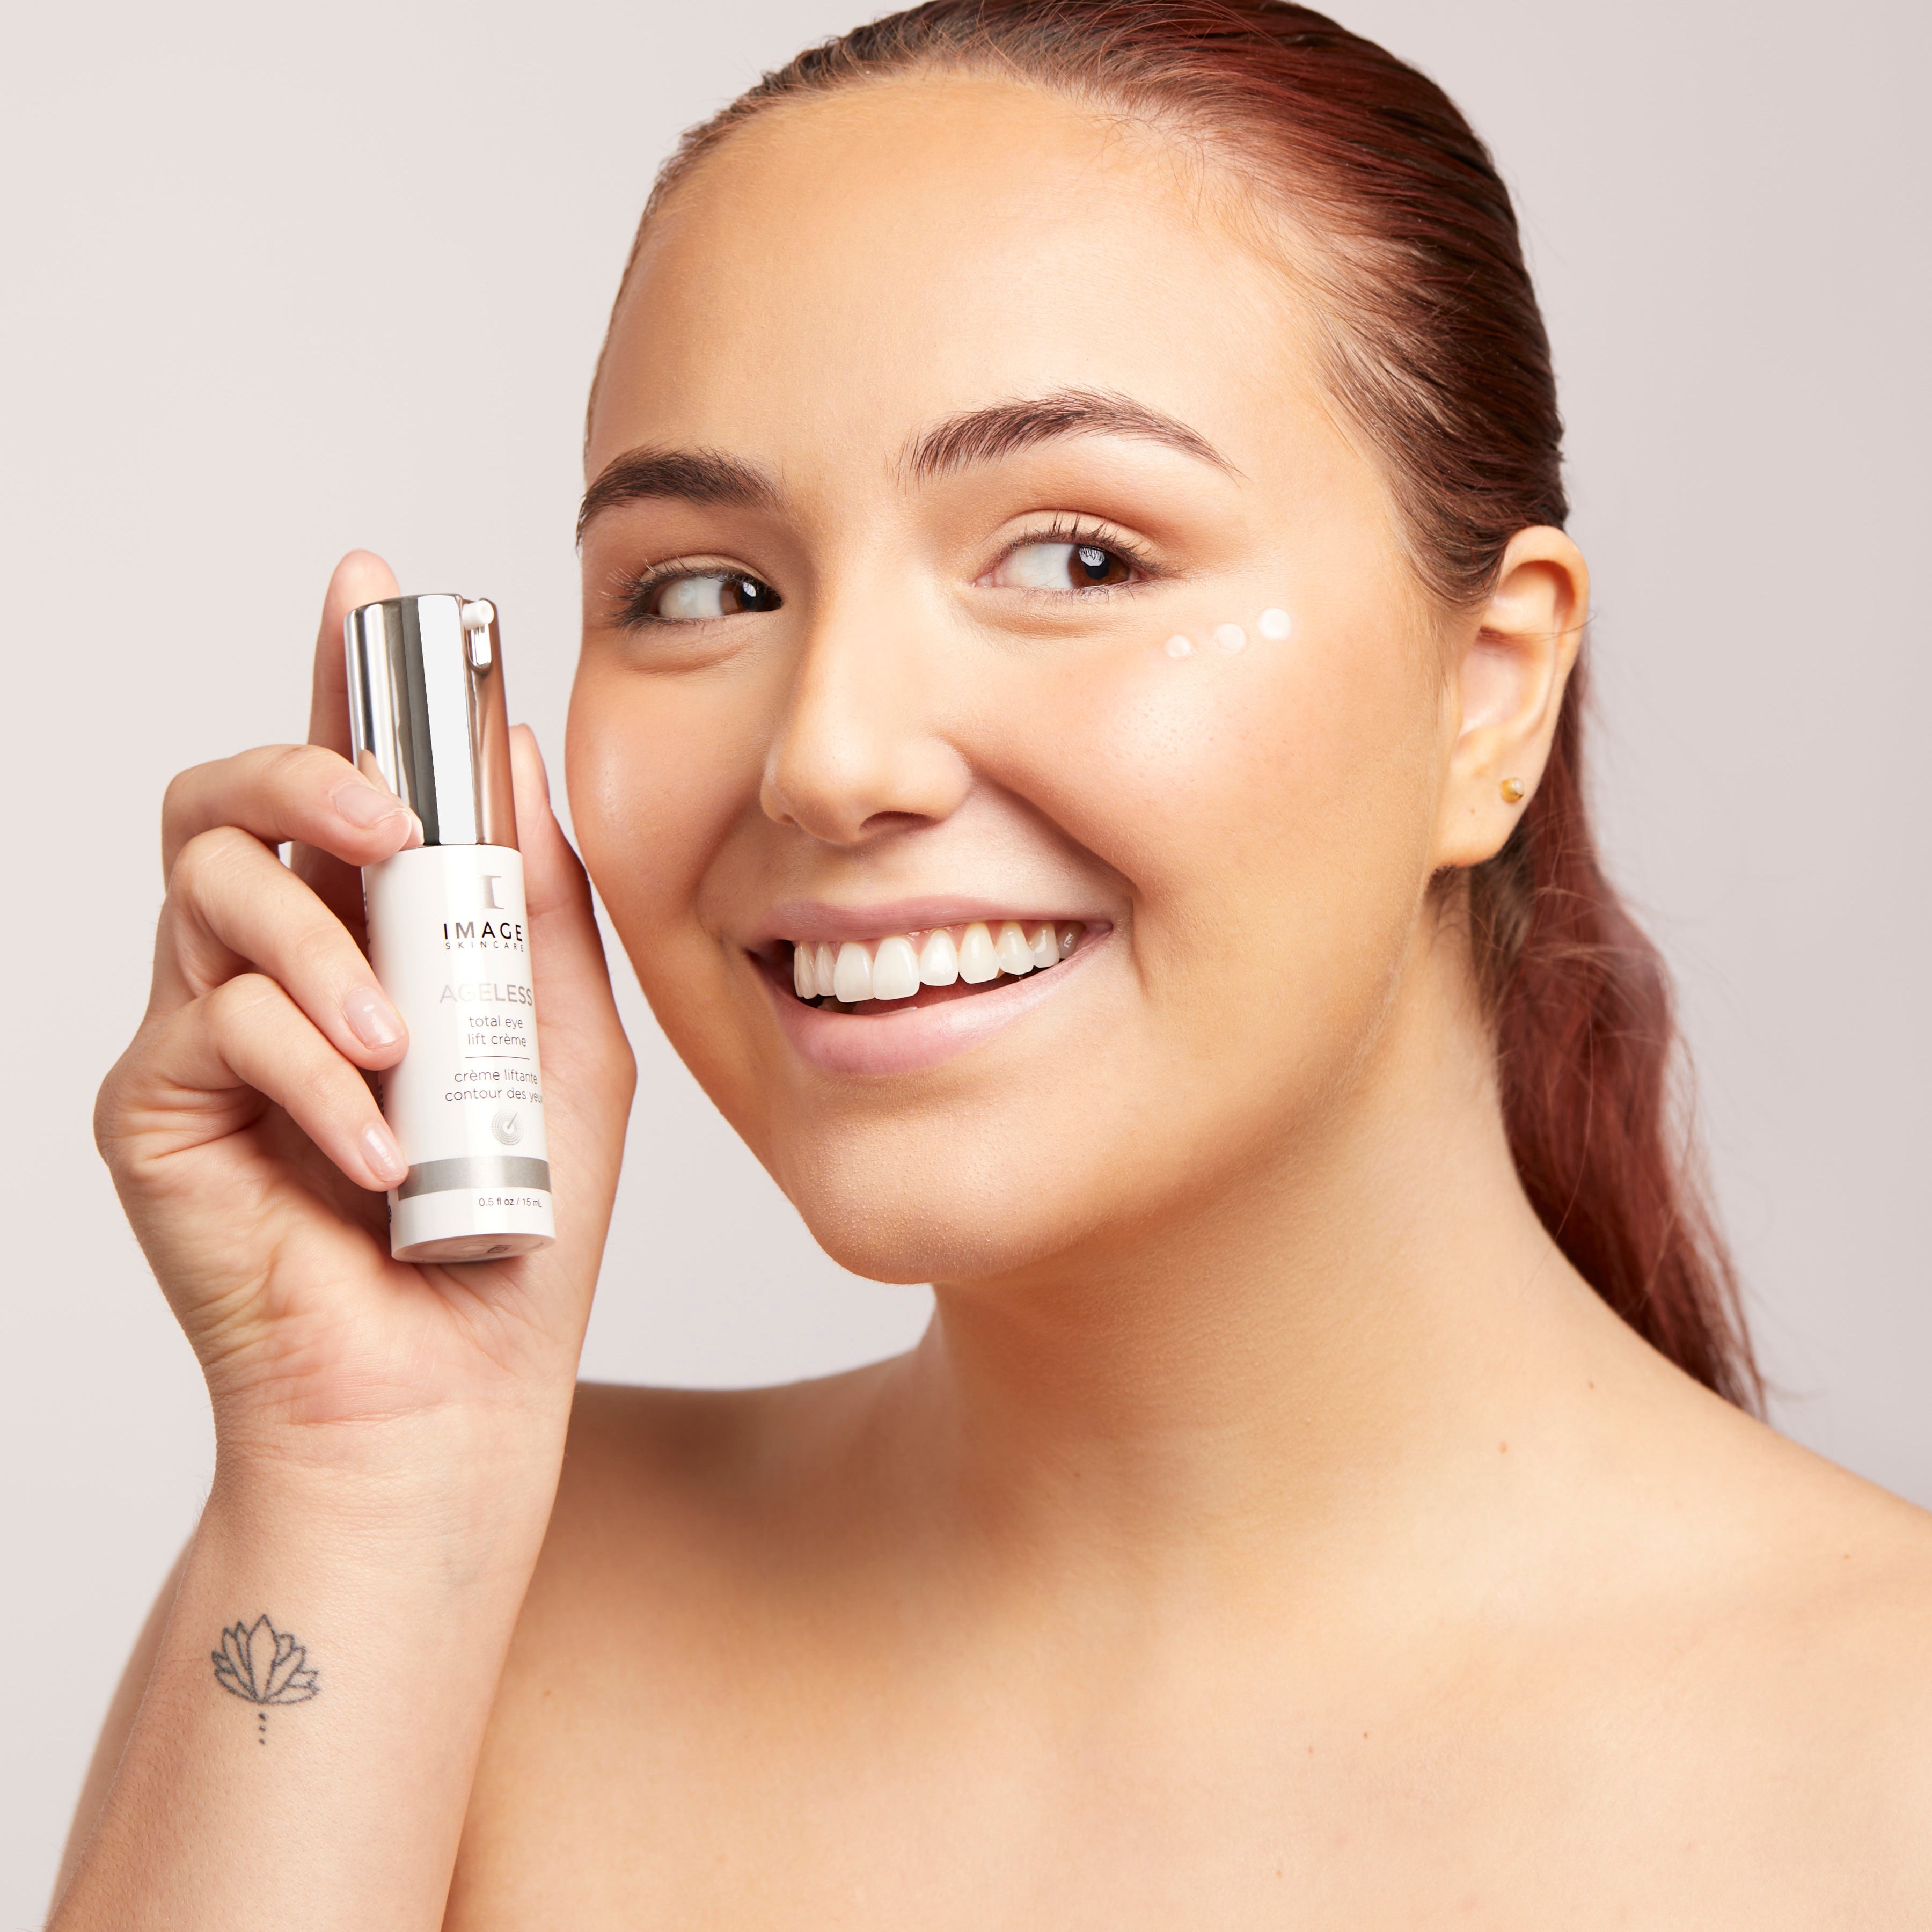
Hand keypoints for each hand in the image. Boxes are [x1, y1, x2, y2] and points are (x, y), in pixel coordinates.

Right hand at [95, 552, 635, 1474]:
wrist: (449, 1393)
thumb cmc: (513, 1226)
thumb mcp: (561, 1043)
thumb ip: (536, 905)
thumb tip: (518, 754)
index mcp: (366, 940)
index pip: (337, 783)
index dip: (345, 681)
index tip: (373, 587)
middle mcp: (271, 970)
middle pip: (225, 803)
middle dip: (308, 777)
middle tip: (387, 817)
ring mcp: (200, 1036)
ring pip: (209, 897)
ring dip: (317, 955)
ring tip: (401, 1048)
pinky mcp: (150, 1109)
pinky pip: (212, 1030)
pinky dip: (311, 1078)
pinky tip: (374, 1150)